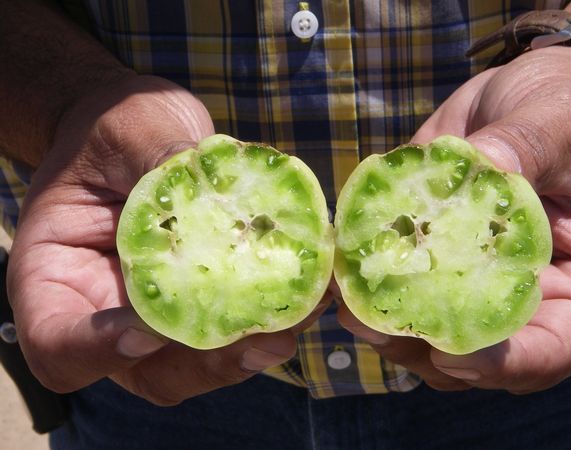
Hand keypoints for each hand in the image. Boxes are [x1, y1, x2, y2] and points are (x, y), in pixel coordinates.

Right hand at [7, 74, 327, 405]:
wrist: (140, 133)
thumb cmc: (115, 126)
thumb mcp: (130, 128)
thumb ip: (162, 159)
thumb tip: (219, 191)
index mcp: (56, 272)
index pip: (58, 342)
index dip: (98, 351)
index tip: (148, 331)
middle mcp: (103, 308)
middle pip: (141, 370)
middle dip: (204, 365)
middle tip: (261, 341)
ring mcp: (154, 312)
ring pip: (194, 364)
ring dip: (247, 354)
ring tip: (296, 321)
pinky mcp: (198, 300)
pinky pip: (230, 329)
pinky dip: (268, 320)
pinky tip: (308, 295)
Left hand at [338, 46, 570, 392]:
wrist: (523, 98)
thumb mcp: (561, 118)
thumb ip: (528, 147)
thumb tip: (480, 172)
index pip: (550, 349)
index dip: (500, 363)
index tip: (447, 353)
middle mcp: (524, 293)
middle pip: (478, 353)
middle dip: (422, 349)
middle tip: (371, 323)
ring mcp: (472, 278)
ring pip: (431, 332)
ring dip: (386, 327)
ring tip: (347, 303)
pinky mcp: (430, 253)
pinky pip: (400, 282)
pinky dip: (370, 284)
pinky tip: (343, 267)